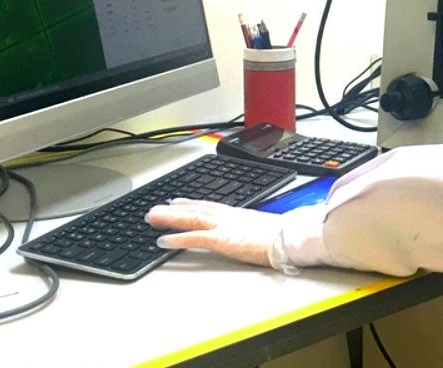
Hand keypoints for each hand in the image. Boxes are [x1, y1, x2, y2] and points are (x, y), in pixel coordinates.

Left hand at [145, 199, 282, 267]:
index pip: (208, 206)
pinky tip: (162, 241)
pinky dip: (177, 239)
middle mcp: (228, 216)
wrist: (291, 239)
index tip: (176, 201)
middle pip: (195, 209)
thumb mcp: (264, 229)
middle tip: (154, 209)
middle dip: (172, 209)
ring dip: (169, 218)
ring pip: (190, 219)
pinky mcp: (222, 240)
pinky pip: (194, 238)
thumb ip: (252, 229)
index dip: (190, 203)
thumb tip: (252, 234)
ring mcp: (224, 226)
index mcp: (238, 214)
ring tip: (151, 218)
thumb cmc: (284, 236)